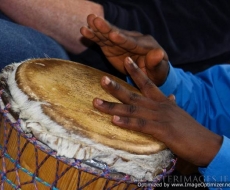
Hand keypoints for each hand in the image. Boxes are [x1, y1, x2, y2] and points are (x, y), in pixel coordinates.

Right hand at [80, 14, 168, 85]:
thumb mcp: (158, 70)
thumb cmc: (155, 73)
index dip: (122, 39)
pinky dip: (93, 36)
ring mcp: (120, 42)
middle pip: (118, 34)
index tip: (113, 35)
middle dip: (107, 28)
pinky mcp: (111, 46)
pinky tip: (84, 30)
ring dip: (98, 28)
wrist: (148, 72)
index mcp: (144, 45)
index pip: (131, 42)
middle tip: (96, 20)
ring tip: (89, 19)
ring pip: (108, 34)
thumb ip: (156, 62)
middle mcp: (131, 40)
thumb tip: (159, 53)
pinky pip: (101, 40)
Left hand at [93, 57, 221, 166]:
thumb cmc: (190, 129)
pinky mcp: (161, 130)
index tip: (126, 59)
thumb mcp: (179, 113)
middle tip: (101, 79)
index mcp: (163, 100)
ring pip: (132, 109)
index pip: (147, 82)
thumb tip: (172, 96)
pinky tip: (114, 120)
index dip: (136, 71)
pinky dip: (127, 122)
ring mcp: (159, 117)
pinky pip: (141, 125)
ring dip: (113, 106)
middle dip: (115, 87)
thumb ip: (171, 103)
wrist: (205, 143)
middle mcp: (158, 106)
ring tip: (96, 102)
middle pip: (133, 94)